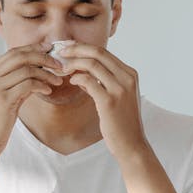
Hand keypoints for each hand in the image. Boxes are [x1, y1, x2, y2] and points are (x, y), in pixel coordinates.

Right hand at [0, 43, 63, 158]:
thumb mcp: (4, 96)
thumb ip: (17, 82)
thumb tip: (37, 71)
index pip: (13, 52)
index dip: (33, 49)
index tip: (49, 50)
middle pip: (20, 56)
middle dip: (43, 57)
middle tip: (58, 65)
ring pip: (26, 70)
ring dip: (46, 74)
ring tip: (57, 81)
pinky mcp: (3, 100)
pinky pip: (28, 85)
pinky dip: (41, 86)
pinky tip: (48, 91)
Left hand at [61, 43, 148, 159]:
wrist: (131, 144)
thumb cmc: (122, 122)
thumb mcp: (118, 96)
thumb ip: (103, 81)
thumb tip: (81, 72)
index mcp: (130, 74)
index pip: (104, 52)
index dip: (83, 47)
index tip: (69, 48)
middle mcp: (127, 78)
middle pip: (98, 53)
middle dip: (76, 49)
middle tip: (60, 52)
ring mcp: (119, 89)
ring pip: (92, 64)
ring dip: (73, 63)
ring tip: (63, 68)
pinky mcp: (109, 101)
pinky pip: (88, 81)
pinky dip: (77, 78)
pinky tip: (72, 81)